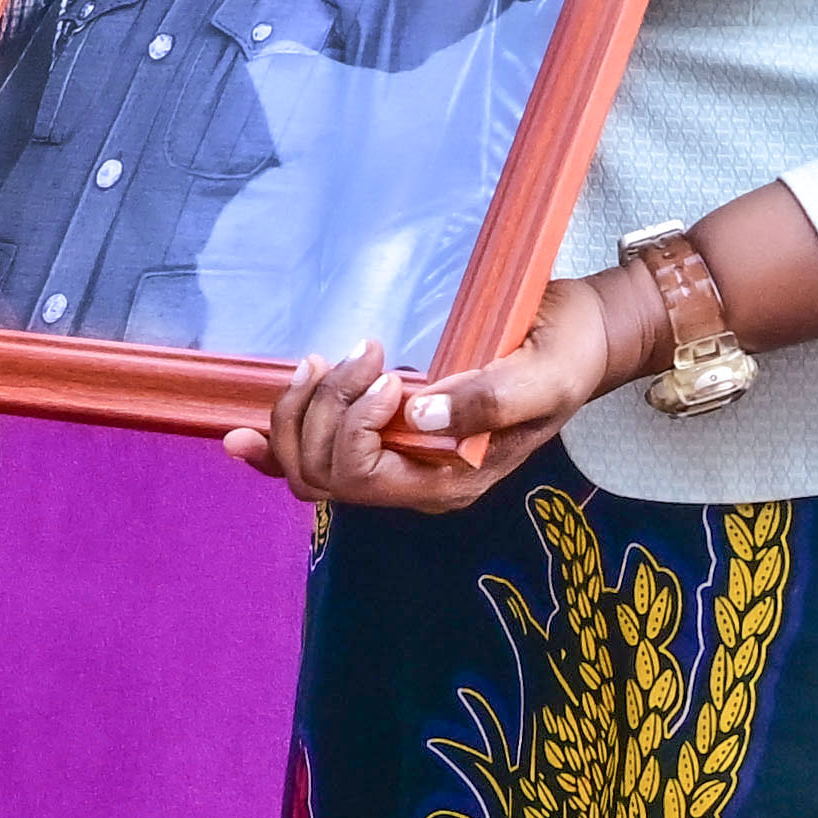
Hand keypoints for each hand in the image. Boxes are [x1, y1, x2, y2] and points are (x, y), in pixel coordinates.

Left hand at [220, 279, 630, 513]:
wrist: (577, 336)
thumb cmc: (566, 354)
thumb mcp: (542, 375)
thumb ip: (487, 399)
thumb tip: (416, 415)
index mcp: (452, 480)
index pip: (365, 476)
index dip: (356, 425)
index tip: (387, 370)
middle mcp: (415, 481)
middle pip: (324, 474)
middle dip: (324, 410)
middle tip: (361, 350)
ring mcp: (395, 460)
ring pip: (307, 466)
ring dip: (299, 412)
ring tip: (324, 361)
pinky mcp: (381, 431)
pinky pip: (313, 455)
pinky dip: (276, 442)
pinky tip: (240, 436)